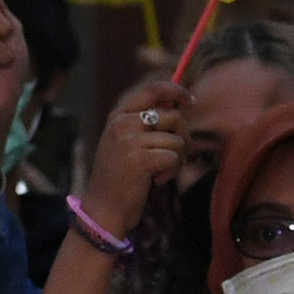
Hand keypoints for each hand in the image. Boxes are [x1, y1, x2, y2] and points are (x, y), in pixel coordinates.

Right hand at [81, 77, 185, 236]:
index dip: (175, 90)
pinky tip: (158, 179)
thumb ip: (146, 121)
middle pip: (173, 116)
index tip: (189, 100)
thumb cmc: (120, 173)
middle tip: (174, 152)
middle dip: (183, 135)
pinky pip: (174, 157)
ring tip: (161, 169)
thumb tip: (180, 104)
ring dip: (177, 158)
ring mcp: (130, 140)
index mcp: (118, 114)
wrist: (104, 204)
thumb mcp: (126, 140)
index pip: (152, 88)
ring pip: (177, 139)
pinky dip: (172, 171)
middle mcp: (122, 123)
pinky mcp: (140, 160)